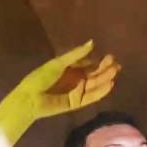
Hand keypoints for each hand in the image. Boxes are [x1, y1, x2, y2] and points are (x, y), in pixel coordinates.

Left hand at [0, 41, 119, 125]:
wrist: (30, 98)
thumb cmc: (40, 78)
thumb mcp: (58, 63)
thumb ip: (76, 54)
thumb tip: (92, 42)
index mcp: (70, 68)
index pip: (89, 64)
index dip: (100, 61)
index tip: (110, 56)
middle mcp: (76, 79)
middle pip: (94, 74)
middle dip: (105, 69)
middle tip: (116, 64)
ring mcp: (77, 91)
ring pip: (94, 85)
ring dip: (105, 79)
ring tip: (115, 72)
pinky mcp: (76, 103)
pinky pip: (91, 97)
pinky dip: (100, 92)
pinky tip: (110, 85)